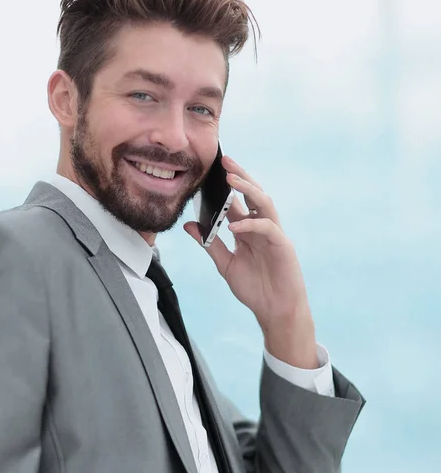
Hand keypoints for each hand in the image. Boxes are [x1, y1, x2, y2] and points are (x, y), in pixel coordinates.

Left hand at [184, 156, 317, 368]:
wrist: (274, 311)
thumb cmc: (254, 288)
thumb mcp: (225, 264)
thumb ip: (209, 243)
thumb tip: (190, 224)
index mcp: (248, 230)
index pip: (237, 202)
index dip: (226, 187)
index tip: (210, 171)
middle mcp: (262, 227)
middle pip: (254, 194)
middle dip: (240, 176)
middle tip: (225, 161)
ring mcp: (274, 234)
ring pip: (265, 203)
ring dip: (248, 190)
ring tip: (231, 180)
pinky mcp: (282, 245)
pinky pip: (267, 228)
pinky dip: (251, 224)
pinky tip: (235, 225)